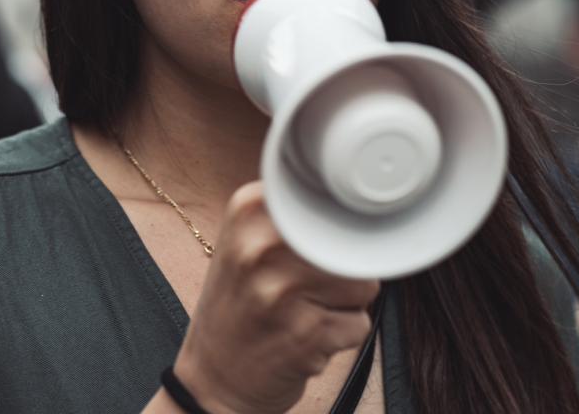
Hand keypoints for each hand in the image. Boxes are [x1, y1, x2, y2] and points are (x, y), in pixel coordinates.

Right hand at [171, 183, 379, 413]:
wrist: (213, 377)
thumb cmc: (242, 302)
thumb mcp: (248, 240)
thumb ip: (295, 214)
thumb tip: (363, 206)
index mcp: (249, 210)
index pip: (333, 202)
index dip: (334, 228)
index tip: (310, 244)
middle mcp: (261, 246)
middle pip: (353, 243)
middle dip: (341, 269)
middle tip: (300, 287)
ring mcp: (282, 292)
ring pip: (365, 284)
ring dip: (345, 303)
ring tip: (304, 311)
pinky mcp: (306, 335)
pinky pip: (360, 324)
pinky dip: (341, 336)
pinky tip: (305, 338)